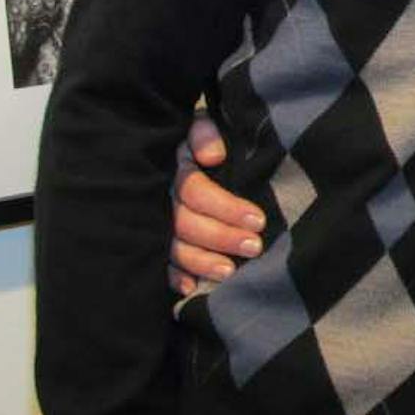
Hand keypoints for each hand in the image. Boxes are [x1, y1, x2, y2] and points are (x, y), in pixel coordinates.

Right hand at [169, 116, 262, 295]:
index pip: (196, 191)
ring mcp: (157, 223)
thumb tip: (213, 155)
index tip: (258, 220)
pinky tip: (191, 288)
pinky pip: (162, 263)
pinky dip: (175, 278)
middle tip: (254, 247)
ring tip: (231, 272)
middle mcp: (163, 198)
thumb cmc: (208, 140)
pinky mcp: (156, 242)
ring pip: (175, 247)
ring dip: (202, 262)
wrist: (184, 147)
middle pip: (186, 224)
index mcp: (177, 169)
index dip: (225, 208)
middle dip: (222, 237)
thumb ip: (206, 133)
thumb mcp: (205, 125)